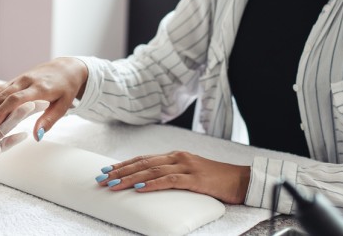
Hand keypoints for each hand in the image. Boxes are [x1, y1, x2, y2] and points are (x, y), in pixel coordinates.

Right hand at [0, 57, 87, 140]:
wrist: (66, 68)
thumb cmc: (66, 89)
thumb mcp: (63, 106)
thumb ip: (48, 120)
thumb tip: (37, 136)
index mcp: (39, 88)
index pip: (16, 99)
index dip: (2, 111)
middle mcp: (25, 81)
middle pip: (1, 95)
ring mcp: (17, 80)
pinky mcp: (12, 81)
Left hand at [96, 151, 250, 204]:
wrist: (241, 180)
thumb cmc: (215, 180)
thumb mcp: (190, 174)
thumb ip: (171, 174)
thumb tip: (149, 182)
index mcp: (176, 155)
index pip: (144, 158)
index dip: (123, 164)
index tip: (106, 169)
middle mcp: (178, 157)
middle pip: (143, 163)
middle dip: (120, 170)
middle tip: (102, 178)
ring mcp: (186, 166)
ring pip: (151, 170)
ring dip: (130, 177)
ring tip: (113, 184)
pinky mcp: (195, 178)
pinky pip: (169, 180)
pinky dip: (152, 183)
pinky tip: (139, 187)